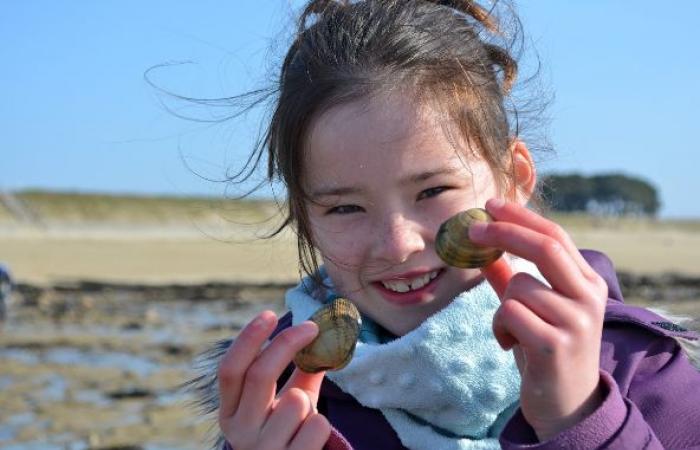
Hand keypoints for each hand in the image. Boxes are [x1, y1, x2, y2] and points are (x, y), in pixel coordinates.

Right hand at [217, 311, 331, 449]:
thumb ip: (299, 375)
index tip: (269, 315)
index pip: (230, 370)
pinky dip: (321, 426)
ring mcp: (262, 449)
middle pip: (259, 375)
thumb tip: (323, 337)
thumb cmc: (288, 435)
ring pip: (295, 400)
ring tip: (305, 420)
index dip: (248, 339)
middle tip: (311, 327)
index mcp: (230, 412)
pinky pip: (316, 425)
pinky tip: (312, 438)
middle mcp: (239, 431)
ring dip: (309, 402)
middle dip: (287, 344)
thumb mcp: (285, 405)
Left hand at [469, 199, 607, 441]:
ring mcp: (576, 321)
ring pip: (518, 286)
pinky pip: (510, 314)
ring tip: (511, 330)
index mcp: (587, 283)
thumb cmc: (546, 349)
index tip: (491, 204)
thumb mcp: (531, 308)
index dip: (521, 217)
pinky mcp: (556, 345)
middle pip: (545, 247)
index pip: (555, 236)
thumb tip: (483, 249)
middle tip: (473, 228)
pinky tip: (510, 345)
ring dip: (501, 306)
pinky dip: (499, 327)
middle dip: (505, 232)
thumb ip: (511, 278)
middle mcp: (589, 297)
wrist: (565, 405)